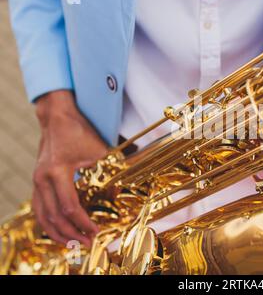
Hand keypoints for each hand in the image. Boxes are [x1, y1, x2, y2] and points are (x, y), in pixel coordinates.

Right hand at [32, 90, 107, 245]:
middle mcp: (42, 179)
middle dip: (71, 233)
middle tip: (87, 243)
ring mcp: (37, 181)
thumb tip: (127, 188)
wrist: (57, 118)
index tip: (96, 231)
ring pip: (42, 216)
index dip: (83, 222)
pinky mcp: (37, 182)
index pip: (69, 206)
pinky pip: (39, 208)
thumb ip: (110, 171)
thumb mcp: (99, 151)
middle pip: (53, 216)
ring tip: (73, 243)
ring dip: (57, 232)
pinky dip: (48, 222)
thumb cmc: (79, 132)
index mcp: (57, 172)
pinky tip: (60, 230)